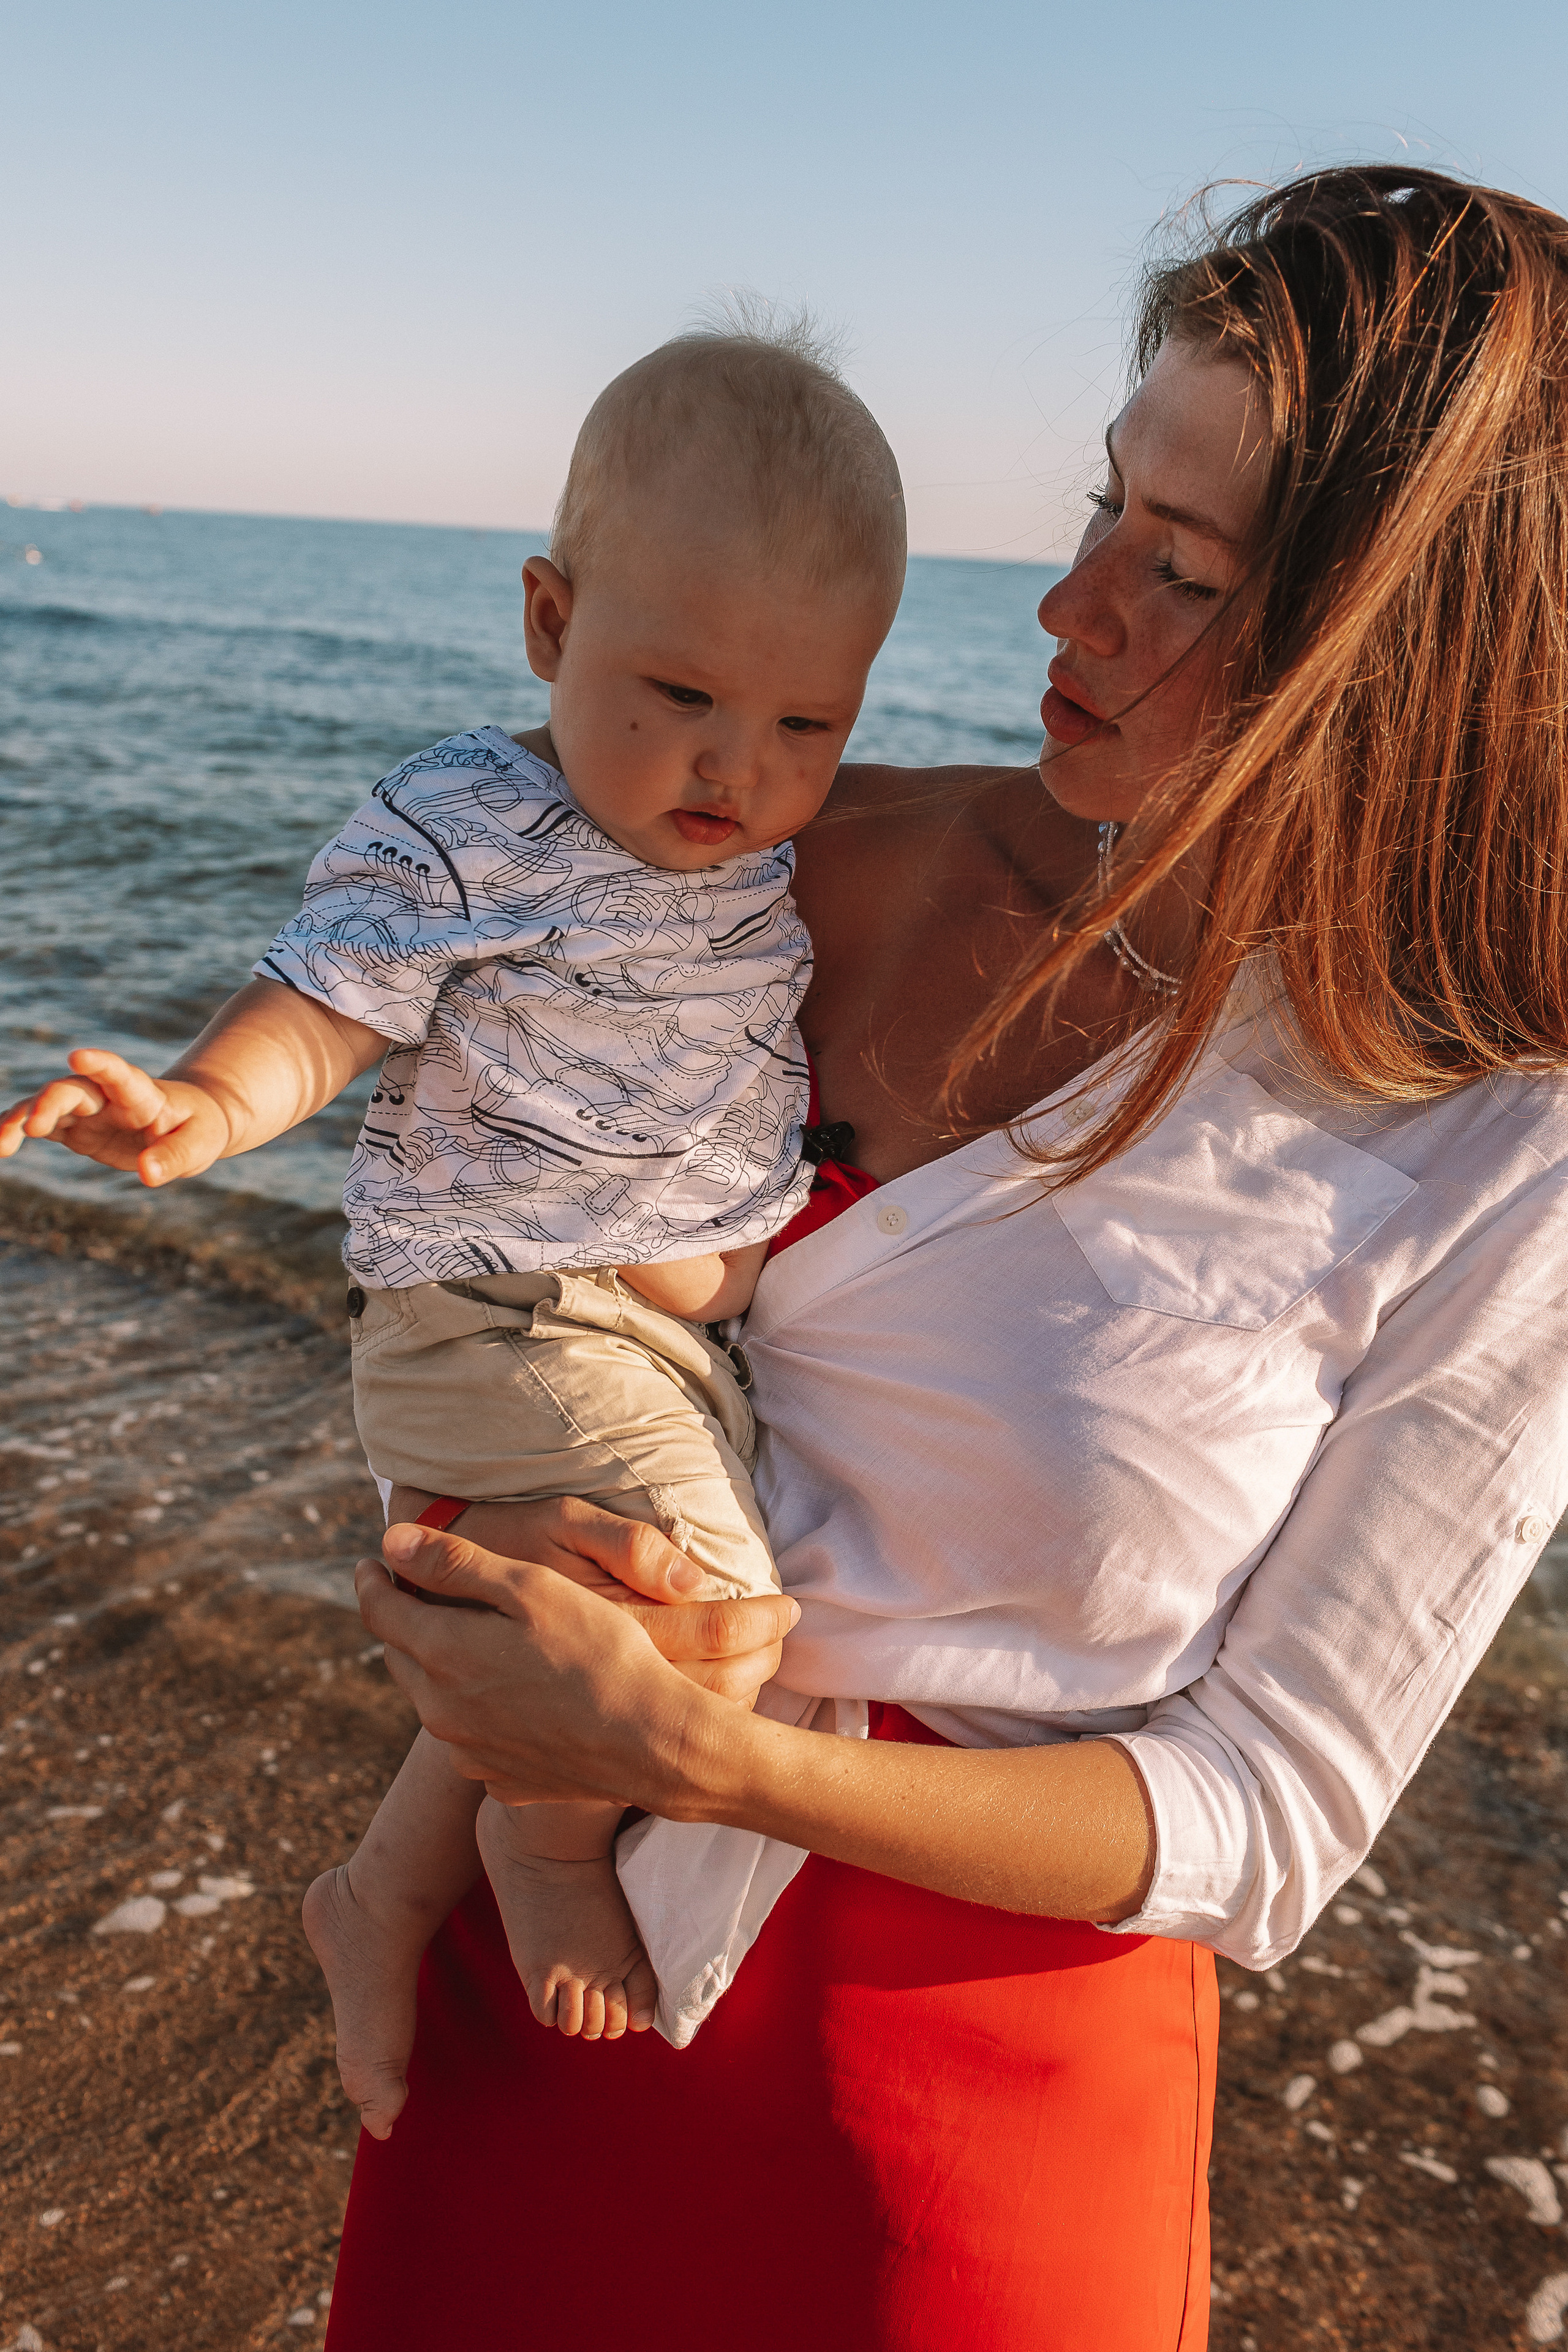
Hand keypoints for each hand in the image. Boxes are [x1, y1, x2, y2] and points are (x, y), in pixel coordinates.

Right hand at [0, 1049, 231, 1182]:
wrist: (186, 1122)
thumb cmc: (198, 1128)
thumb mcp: (199, 1144)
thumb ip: (175, 1157)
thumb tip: (149, 1175)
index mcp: (142, 1094)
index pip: (120, 1075)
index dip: (101, 1064)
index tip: (78, 1056)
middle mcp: (107, 1096)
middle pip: (72, 1090)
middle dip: (49, 1103)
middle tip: (32, 1126)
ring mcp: (86, 1110)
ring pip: (45, 1105)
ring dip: (20, 1119)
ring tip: (1, 1145)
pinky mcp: (74, 1128)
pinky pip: (38, 1126)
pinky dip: (15, 1132)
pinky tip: (0, 1146)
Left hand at [357, 1524, 797, 1808]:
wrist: (652, 1741)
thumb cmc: (599, 1650)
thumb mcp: (530, 1588)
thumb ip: (456, 1563)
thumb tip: (390, 1541)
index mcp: (443, 1656)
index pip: (381, 1611)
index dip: (373, 1580)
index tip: (372, 1561)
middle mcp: (442, 1713)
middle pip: (401, 1657)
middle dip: (401, 1621)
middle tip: (408, 1595)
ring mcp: (470, 1754)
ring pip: (433, 1701)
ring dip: (436, 1668)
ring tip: (461, 1643)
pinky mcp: (502, 1780)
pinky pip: (471, 1739)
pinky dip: (474, 1712)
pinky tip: (507, 1697)